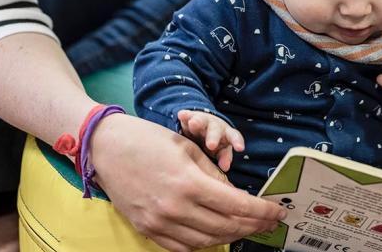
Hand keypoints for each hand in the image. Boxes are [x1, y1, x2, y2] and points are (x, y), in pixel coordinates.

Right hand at [89, 113, 283, 251]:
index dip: (261, 212)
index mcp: (188, 182)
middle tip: (267, 222)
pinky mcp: (147, 229)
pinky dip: (203, 243)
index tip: (276, 212)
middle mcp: (175, 207)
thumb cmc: (146, 139)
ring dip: (230, 236)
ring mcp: (159, 222)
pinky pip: (182, 247)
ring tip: (245, 228)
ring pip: (206, 241)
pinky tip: (215, 234)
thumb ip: (213, 175)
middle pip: (225, 226)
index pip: (236, 205)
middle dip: (252, 225)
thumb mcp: (188, 149)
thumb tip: (235, 196)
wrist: (104, 146)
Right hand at [178, 110, 244, 171]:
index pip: (234, 137)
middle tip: (211, 145)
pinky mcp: (190, 117)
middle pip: (216, 130)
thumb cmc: (215, 144)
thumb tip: (225, 168)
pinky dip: (185, 115)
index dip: (237, 142)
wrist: (203, 127)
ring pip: (201, 121)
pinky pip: (188, 116)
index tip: (240, 148)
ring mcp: (203, 121)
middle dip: (213, 137)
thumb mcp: (220, 151)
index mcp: (227, 135)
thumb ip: (224, 158)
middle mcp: (216, 126)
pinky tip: (181, 115)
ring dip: (198, 123)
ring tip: (193, 124)